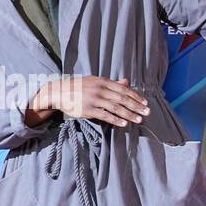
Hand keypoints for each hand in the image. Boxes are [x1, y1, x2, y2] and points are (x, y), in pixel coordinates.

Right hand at [32, 76, 150, 127]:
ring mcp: (94, 99)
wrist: (58, 92)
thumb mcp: (95, 81)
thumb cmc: (79, 87)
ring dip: (129, 115)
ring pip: (116, 108)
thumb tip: (127, 82)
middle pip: (122, 99)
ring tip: (139, 120)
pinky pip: (105, 115)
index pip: (123, 89)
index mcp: (103, 81)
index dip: (136, 96)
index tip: (145, 103)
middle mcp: (100, 89)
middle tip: (147, 112)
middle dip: (136, 106)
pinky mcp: (88, 109)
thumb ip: (111, 83)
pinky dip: (116, 120)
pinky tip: (124, 124)